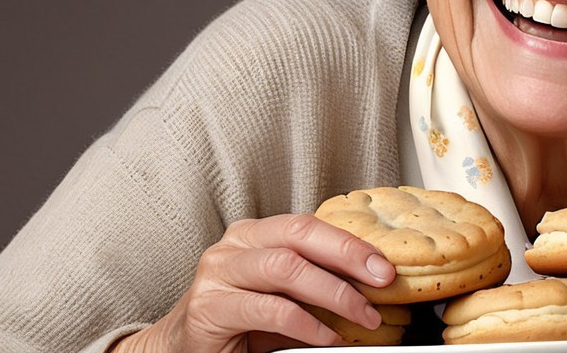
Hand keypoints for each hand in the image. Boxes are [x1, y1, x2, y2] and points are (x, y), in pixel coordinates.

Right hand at [113, 214, 394, 352]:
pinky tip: (326, 336)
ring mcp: (217, 273)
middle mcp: (234, 245)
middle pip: (299, 235)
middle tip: (382, 281)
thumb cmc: (239, 322)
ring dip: (332, 292)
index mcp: (255, 234)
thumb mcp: (282, 297)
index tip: (386, 264)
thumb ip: (316, 286)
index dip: (351, 243)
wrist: (180, 349)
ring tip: (362, 314)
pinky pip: (268, 308)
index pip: (309, 225)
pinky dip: (305, 324)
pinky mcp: (208, 308)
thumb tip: (372, 287)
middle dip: (348, 256)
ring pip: (284, 267)